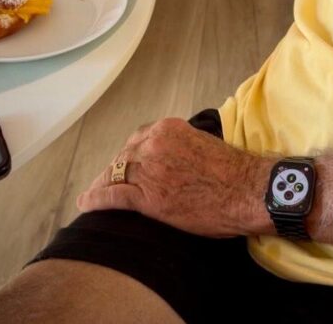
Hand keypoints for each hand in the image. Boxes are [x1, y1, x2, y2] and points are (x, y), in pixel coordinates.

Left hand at [77, 118, 273, 237]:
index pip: (137, 139)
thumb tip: (174, 157)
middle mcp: (154, 144)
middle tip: (106, 181)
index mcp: (169, 128)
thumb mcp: (203, 143)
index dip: (128, 154)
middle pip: (123, 156)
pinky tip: (85, 203)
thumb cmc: (232, 170)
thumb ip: (181, 145)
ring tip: (92, 194)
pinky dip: (95, 199)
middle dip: (113, 169)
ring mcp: (150, 170)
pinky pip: (113, 195)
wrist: (246, 189)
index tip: (124, 164)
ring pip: (114, 175)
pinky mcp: (149, 197)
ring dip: (102, 184)